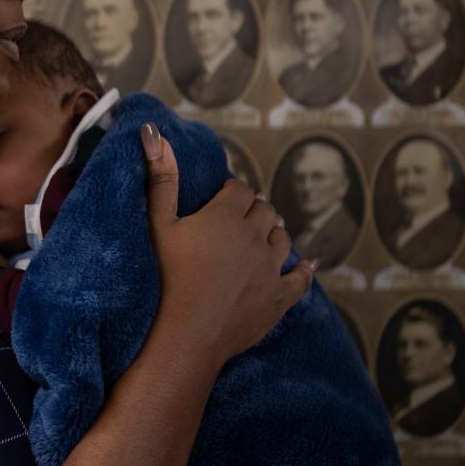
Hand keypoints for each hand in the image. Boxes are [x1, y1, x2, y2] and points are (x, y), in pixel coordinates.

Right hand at [141, 123, 315, 366]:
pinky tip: (310, 265)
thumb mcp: (158, 224)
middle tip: (238, 217)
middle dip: (253, 209)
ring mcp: (271, 268)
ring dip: (273, 233)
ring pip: (283, 238)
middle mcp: (255, 237)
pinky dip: (306, 269)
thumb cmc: (166, 276)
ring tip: (262, 235)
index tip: (220, 197)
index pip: (239, 190)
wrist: (187, 334)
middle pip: (265, 211)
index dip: (231, 191)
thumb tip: (154, 132)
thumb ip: (161, 177)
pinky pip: (301, 278)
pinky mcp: (279, 297)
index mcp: (226, 216)